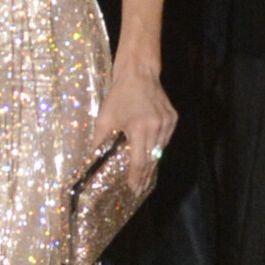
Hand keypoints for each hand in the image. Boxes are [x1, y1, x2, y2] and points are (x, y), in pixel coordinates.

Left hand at [91, 62, 177, 193]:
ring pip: (160, 151)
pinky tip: (151, 157)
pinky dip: (158, 149)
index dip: (136, 178)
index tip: (133, 189)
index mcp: (138, 128)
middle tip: (139, 189)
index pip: (139, 161)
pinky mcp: (173, 119)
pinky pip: (165, 140)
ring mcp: (167, 123)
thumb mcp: (104, 118)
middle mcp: (156, 127)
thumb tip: (91, 159)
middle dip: (145, 177)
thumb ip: (98, 141)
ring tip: (145, 177)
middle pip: (152, 160)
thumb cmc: (119, 96)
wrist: (139, 74)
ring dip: (152, 164)